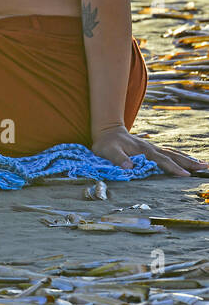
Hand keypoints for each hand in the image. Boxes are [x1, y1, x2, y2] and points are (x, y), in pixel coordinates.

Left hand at [90, 124, 206, 176]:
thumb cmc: (106, 143)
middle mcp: (151, 148)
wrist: (108, 130)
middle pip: (173, 156)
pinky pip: (170, 153)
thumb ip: (117, 159)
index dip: (173, 168)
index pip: (162, 160)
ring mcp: (153, 148)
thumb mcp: (107, 151)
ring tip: (204, 165)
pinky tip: (189, 160)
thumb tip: (129, 168)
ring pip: (174, 153)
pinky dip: (181, 156)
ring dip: (188, 159)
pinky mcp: (152, 149)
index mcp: (143, 151)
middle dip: (189, 162)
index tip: (185, 175)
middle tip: (205, 167)